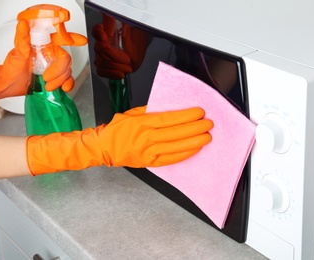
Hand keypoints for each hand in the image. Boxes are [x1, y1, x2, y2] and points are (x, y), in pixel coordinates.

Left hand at [0, 20, 75, 101]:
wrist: (10, 85)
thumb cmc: (12, 69)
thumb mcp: (17, 53)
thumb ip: (22, 39)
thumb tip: (22, 24)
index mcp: (44, 45)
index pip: (60, 38)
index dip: (72, 38)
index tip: (82, 41)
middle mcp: (51, 54)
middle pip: (66, 59)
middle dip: (59, 70)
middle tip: (47, 76)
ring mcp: (54, 66)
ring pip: (68, 71)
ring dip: (59, 80)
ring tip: (47, 85)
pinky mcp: (57, 77)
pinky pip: (69, 80)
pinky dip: (68, 84)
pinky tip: (63, 88)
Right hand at [26, 106, 212, 174]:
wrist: (104, 147)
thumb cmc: (118, 128)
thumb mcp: (133, 113)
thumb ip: (151, 111)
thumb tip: (172, 109)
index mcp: (142, 123)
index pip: (169, 119)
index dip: (186, 116)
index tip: (199, 112)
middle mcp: (146, 137)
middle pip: (175, 133)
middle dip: (194, 128)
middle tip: (208, 124)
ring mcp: (148, 151)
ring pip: (175, 147)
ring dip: (193, 142)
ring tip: (206, 137)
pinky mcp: (149, 162)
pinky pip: (170, 159)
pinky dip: (183, 155)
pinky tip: (194, 150)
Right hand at [91, 14, 148, 78]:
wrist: (140, 47)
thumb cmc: (136, 37)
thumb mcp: (132, 27)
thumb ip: (120, 24)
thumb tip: (110, 17)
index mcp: (106, 30)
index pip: (96, 30)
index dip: (98, 34)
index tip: (104, 36)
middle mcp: (101, 41)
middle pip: (100, 50)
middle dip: (115, 57)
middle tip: (128, 60)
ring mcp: (100, 53)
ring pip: (101, 62)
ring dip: (117, 67)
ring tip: (128, 67)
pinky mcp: (104, 64)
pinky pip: (101, 71)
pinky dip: (111, 73)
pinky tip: (120, 74)